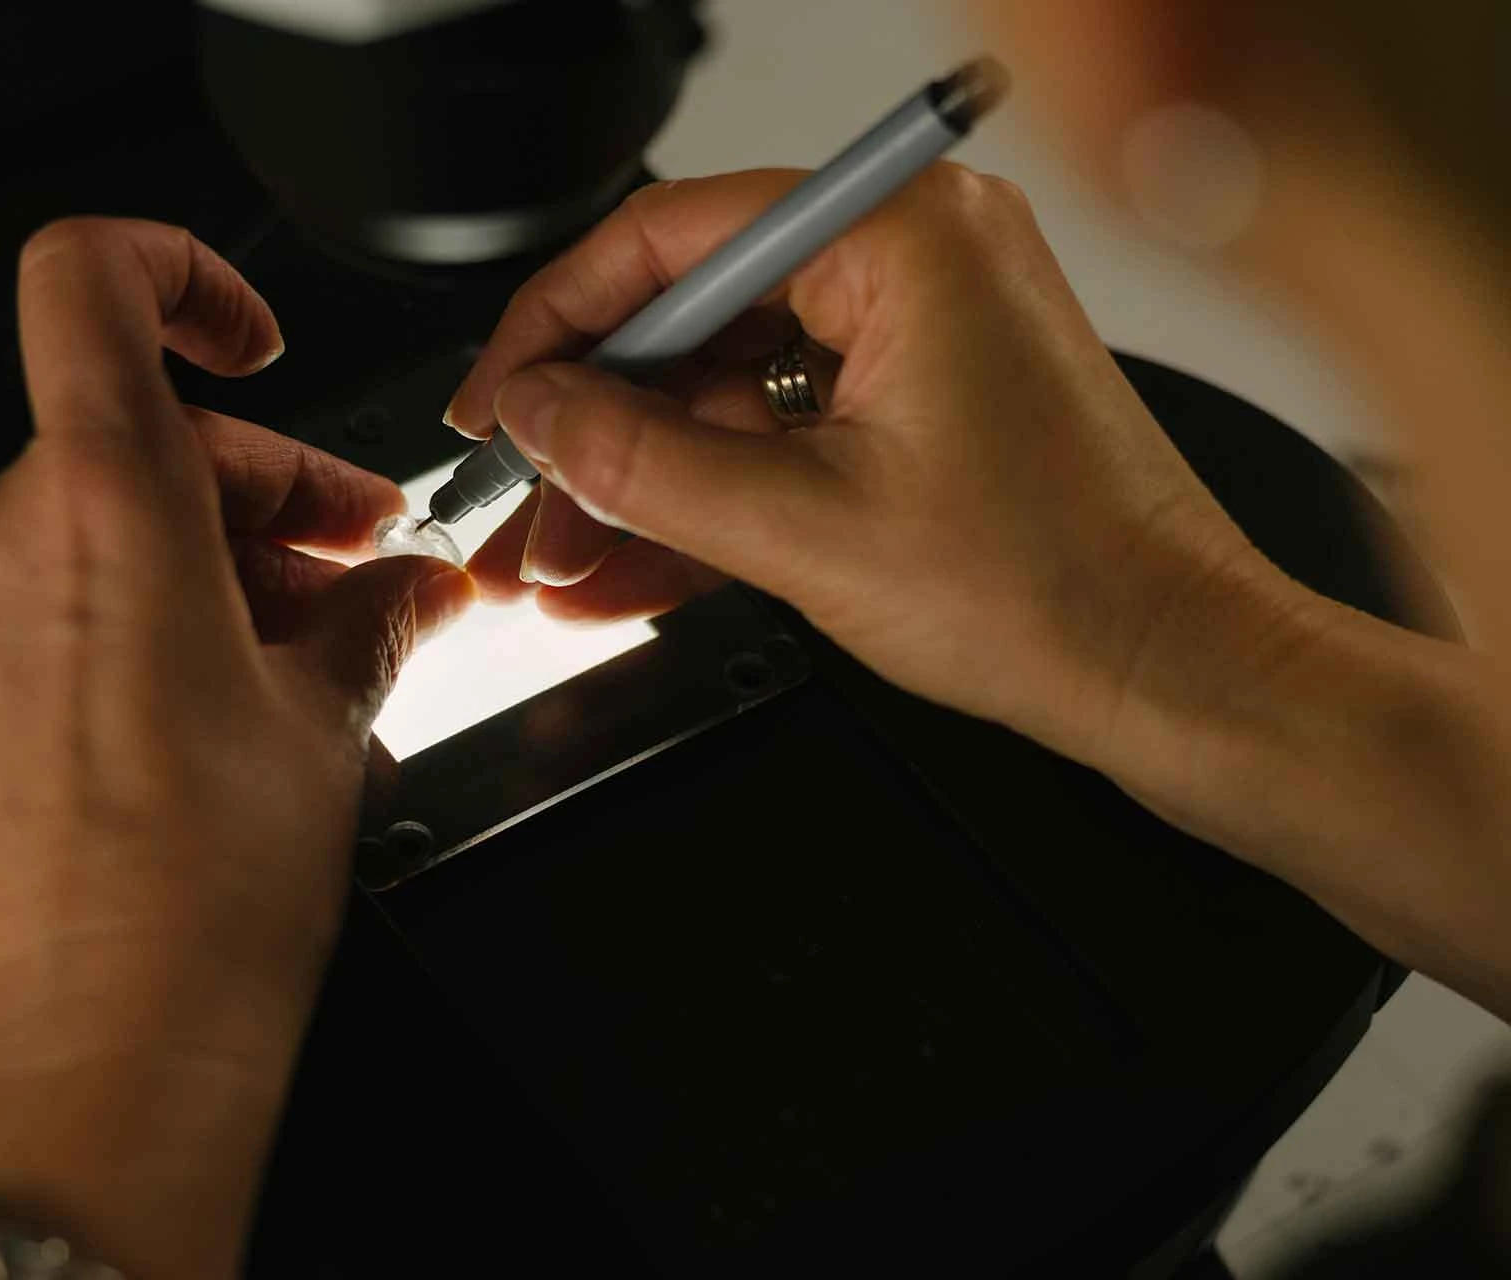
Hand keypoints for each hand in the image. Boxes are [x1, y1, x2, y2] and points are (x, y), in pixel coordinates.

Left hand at [0, 217, 471, 1276]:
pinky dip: (136, 614)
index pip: (91, 279)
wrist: (90, 1067)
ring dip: (207, 559)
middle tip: (360, 563)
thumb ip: (379, 611)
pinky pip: (46, 601)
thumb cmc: (193, 914)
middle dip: (263, 488)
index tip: (253, 340)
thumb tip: (409, 580)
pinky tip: (222, 699)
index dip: (182, 270)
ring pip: (93, 521)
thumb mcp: (329, 727)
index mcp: (98, 507)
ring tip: (308, 650)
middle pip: (136, 434)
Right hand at [447, 166, 1292, 764]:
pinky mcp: (920, 392)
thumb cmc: (1058, 589)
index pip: (672, 236)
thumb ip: (643, 464)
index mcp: (903, 237)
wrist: (1168, 671)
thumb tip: (542, 415)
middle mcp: (917, 254)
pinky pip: (782, 423)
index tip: (502, 398)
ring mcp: (921, 324)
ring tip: (567, 553)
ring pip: (730, 378)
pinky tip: (635, 558)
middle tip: (530, 496)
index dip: (559, 322)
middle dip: (600, 421)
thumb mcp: (805, 529)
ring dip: (645, 470)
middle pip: (696, 309)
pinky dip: (713, 487)